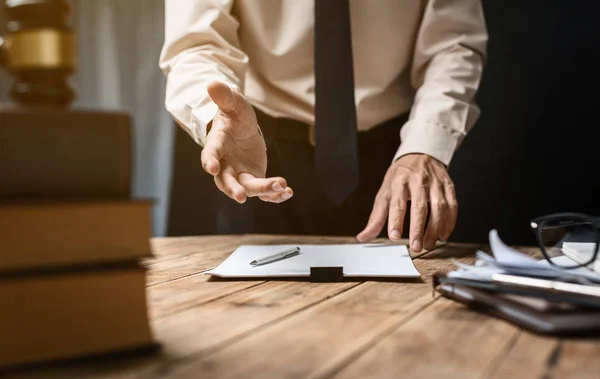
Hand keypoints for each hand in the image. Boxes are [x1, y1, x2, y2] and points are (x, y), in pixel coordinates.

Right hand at [201, 81, 292, 202]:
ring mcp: (240, 175)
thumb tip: (212, 84)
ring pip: (249, 188)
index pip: (210, 154)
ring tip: (282, 186)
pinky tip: (288, 192)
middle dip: (234, 189)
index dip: (209, 160)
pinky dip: (275, 195)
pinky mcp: (254, 179)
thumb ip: (225, 97)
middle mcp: (225, 165)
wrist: (242, 130)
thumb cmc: (234, 117)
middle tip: (241, 197)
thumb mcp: (233, 104)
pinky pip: (263, 192)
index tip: (211, 168)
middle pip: (227, 181)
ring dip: (264, 190)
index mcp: (217, 145)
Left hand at [357, 153, 457, 251]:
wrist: (420, 154)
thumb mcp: (385, 193)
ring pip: (439, 207)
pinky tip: (443, 234)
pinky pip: (452, 205)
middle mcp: (418, 180)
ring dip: (435, 229)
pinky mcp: (448, 186)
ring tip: (429, 244)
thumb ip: (376, 217)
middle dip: (418, 229)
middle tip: (416, 247)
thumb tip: (363, 237)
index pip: (397, 203)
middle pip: (420, 206)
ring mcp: (435, 182)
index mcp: (399, 182)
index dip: (396, 221)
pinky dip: (449, 222)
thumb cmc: (400, 177)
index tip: (394, 236)